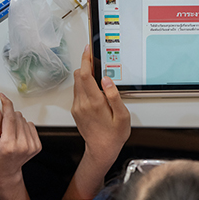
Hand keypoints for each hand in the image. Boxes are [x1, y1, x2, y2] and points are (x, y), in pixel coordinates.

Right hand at [0, 93, 41, 189]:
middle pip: (17, 116)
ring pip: (24, 120)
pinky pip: (30, 126)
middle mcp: (23, 145)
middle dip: (7, 117)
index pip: (9, 117)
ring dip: (14, 123)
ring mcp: (32, 146)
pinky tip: (15, 137)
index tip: (2, 97)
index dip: (6, 104)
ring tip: (7, 135)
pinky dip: (22, 128)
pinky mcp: (37, 145)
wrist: (4, 174)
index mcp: (8, 145)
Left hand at [71, 45, 130, 164]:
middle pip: (78, 75)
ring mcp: (77, 107)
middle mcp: (82, 103)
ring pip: (77, 83)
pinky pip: (78, 92)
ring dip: (85, 76)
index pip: (85, 75)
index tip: (88, 50)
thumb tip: (106, 79)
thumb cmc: (114, 134)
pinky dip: (84, 86)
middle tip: (97, 61)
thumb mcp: (122, 116)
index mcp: (94, 102)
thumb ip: (114, 96)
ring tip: (99, 77)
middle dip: (86, 65)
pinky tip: (96, 90)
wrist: (101, 150)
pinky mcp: (76, 110)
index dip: (85, 60)